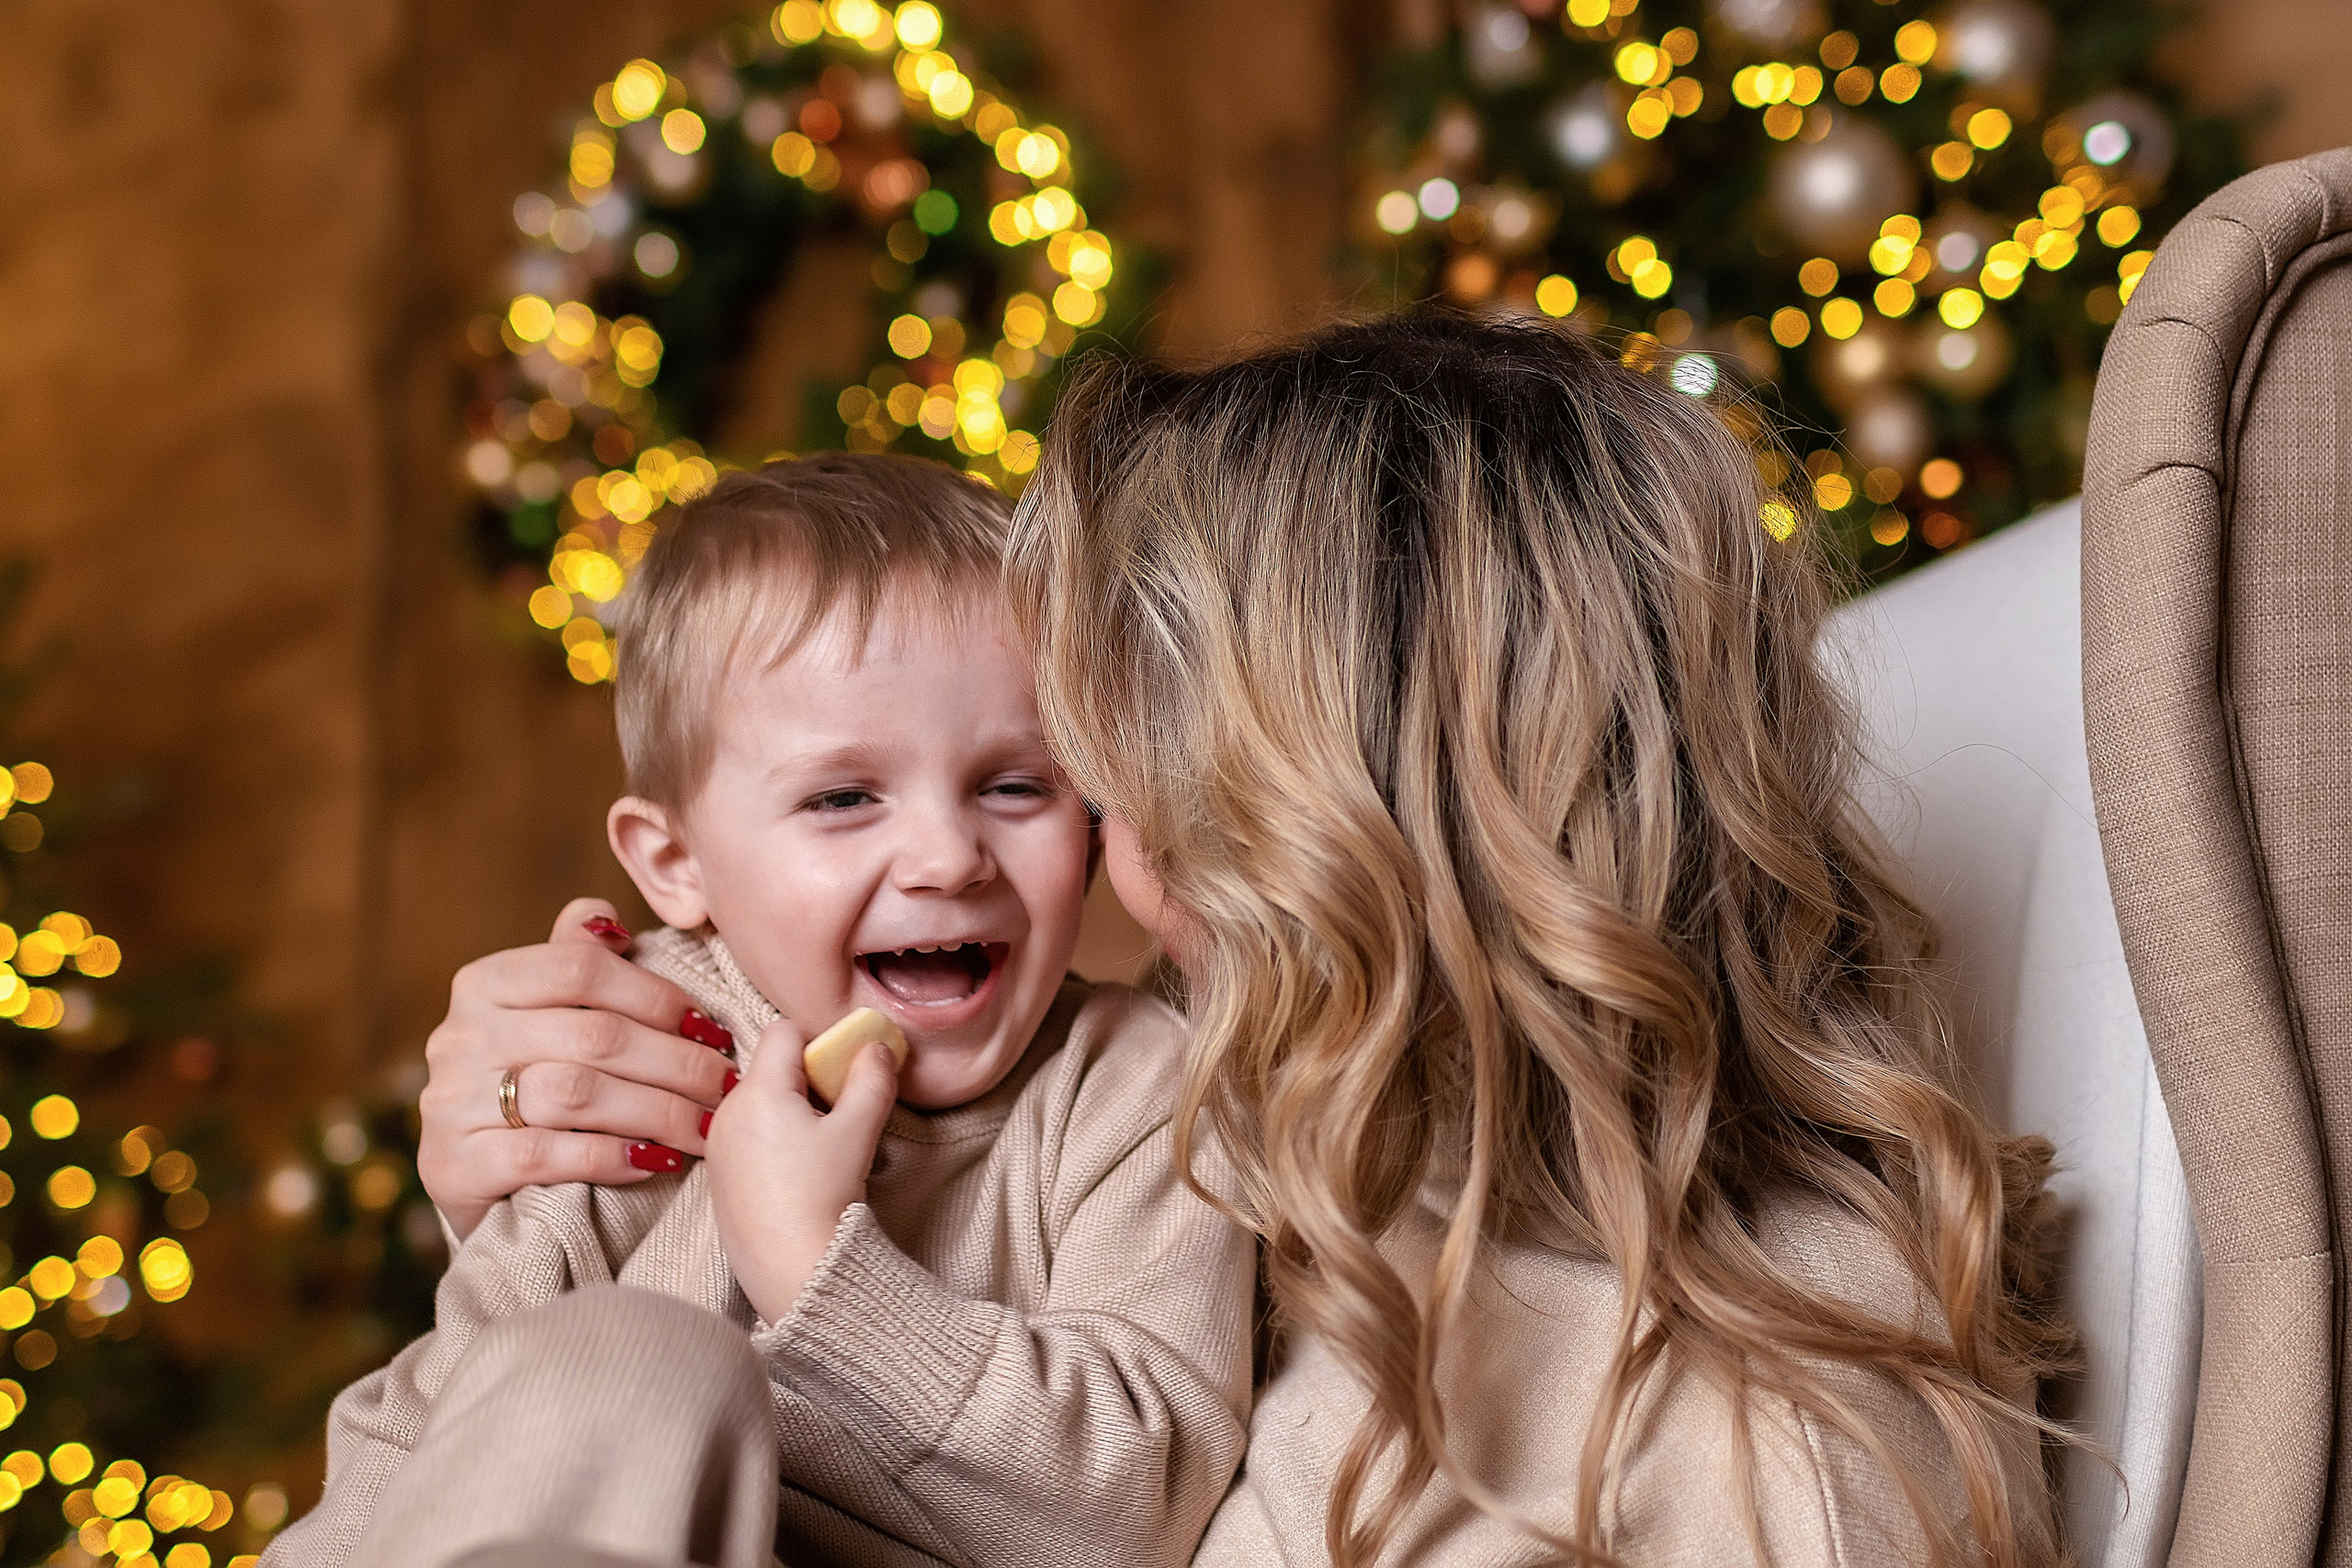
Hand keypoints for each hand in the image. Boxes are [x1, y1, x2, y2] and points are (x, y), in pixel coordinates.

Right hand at [418, 898, 737, 1238]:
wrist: (466, 1183)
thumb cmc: (526, 1083)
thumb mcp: (545, 1015)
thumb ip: (573, 961)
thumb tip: (610, 919)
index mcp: (485, 983)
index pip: (582, 969)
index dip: (656, 995)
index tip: (709, 1028)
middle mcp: (460, 1036)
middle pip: (593, 1035)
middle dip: (676, 1061)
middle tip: (726, 1083)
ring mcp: (451, 1102)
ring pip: (577, 1093)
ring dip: (657, 1110)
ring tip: (705, 1125)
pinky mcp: (456, 1165)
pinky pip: (547, 1155)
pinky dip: (611, 1156)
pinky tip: (656, 1160)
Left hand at [705, 1018, 899, 1324]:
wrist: (794, 1273)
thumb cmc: (823, 1200)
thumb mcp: (860, 1131)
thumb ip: (873, 1078)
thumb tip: (878, 1048)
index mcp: (758, 1092)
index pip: (784, 1030)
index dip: (821, 1040)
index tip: (845, 1070)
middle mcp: (727, 1113)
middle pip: (770, 1066)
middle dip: (808, 1077)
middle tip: (840, 1112)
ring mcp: (718, 1146)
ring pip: (758, 1101)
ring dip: (790, 1108)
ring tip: (821, 1147)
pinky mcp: (718, 1177)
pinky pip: (746, 1134)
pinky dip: (772, 1137)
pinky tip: (797, 1171)